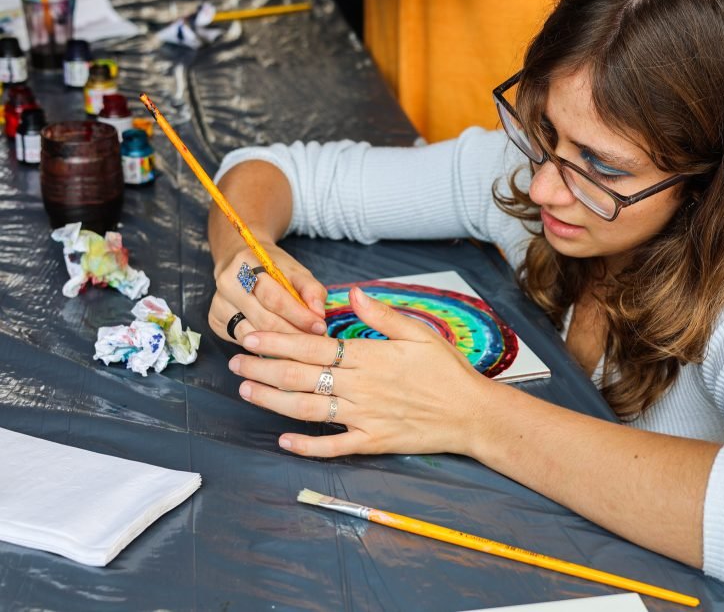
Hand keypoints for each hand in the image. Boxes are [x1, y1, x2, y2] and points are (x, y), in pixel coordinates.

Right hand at [208, 243, 326, 343]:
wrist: (242, 261)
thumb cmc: (273, 268)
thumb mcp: (296, 271)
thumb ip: (311, 290)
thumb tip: (319, 314)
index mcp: (246, 264)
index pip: (274, 297)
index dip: (298, 315)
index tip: (319, 327)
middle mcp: (227, 283)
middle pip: (263, 319)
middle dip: (292, 333)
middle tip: (314, 342)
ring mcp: (218, 304)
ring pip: (252, 335)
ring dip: (280, 345)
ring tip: (301, 347)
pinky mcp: (216, 321)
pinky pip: (242, 340)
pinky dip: (263, 347)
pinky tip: (280, 348)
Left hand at [228, 286, 495, 456]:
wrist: (472, 414)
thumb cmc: (448, 371)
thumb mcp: (420, 333)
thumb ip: (382, 314)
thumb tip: (352, 292)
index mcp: (370, 356)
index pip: (313, 347)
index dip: (277, 341)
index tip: (251, 336)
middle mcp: (361, 387)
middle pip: (301, 377)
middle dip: (263, 369)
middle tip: (235, 363)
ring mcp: (365, 416)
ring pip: (308, 409)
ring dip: (272, 402)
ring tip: (247, 393)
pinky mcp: (373, 441)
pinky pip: (333, 446)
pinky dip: (307, 445)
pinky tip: (283, 440)